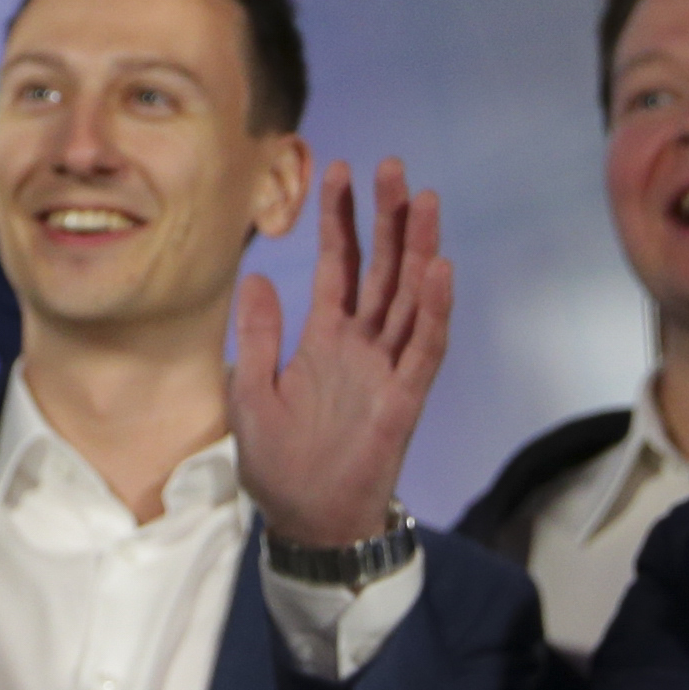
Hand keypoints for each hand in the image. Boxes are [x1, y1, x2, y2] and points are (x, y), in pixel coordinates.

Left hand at [232, 158, 453, 550]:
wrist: (306, 522)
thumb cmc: (280, 464)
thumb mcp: (251, 392)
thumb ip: (258, 335)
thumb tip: (255, 275)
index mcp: (326, 339)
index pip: (341, 266)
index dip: (342, 220)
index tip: (341, 170)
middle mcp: (363, 346)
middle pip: (382, 270)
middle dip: (387, 219)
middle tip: (392, 167)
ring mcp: (387, 371)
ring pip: (409, 298)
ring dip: (417, 251)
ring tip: (423, 201)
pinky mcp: (403, 400)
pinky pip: (422, 349)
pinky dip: (432, 311)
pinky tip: (437, 271)